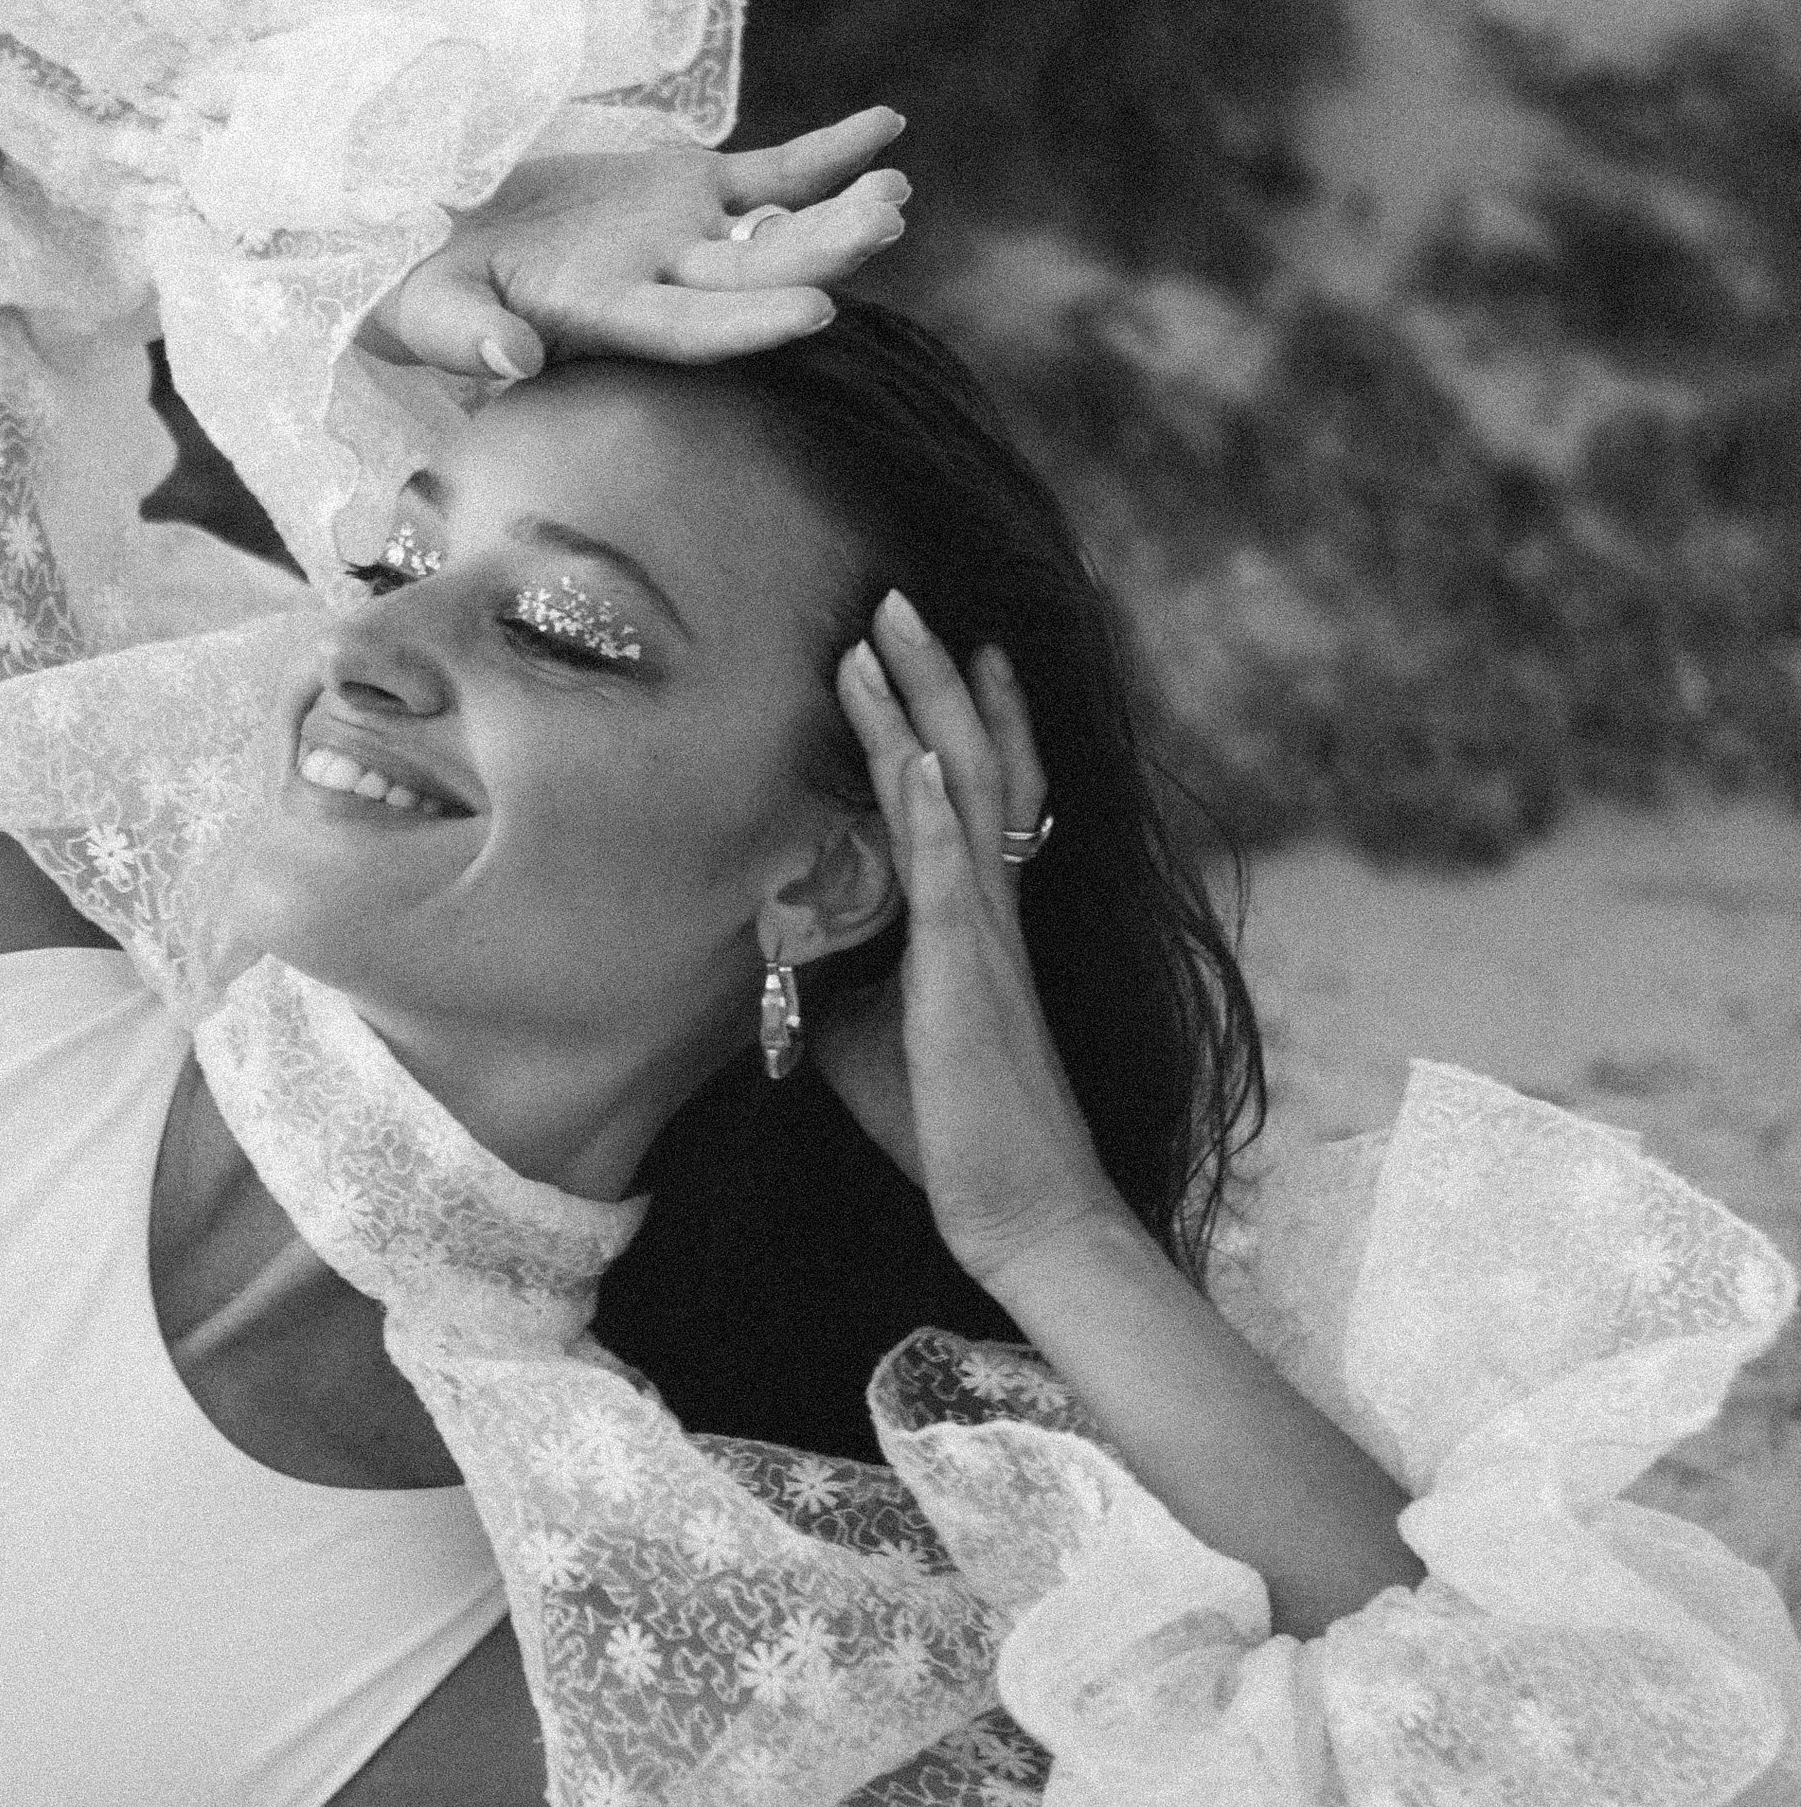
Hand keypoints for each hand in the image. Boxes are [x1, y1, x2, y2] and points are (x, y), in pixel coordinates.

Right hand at [365, 107, 908, 381]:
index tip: (816, 311)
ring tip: (896, 190)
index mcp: (602, 319)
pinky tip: (888, 129)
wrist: (428, 240)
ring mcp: (683, 236)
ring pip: (776, 229)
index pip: (688, 329)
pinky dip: (828, 153)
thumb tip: (510, 358)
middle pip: (753, 277)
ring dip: (837, 212)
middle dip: (820, 254)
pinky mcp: (690, 189)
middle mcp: (658, 284)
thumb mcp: (423, 308)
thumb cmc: (416, 289)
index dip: (748, 322)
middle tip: (884, 224)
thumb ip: (464, 334)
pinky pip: (774, 173)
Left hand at [822, 592, 1125, 1288]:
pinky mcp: (969, 976)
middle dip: (934, 675)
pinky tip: (924, 754)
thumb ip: (840, 978)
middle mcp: (990, 907)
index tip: (935, 645)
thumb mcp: (867, 1035)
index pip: (976, 788)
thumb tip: (790, 952)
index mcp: (975, 916)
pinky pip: (956, 876)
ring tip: (891, 635)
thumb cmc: (947, 1127)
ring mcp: (984, 935)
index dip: (962, 713)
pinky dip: (939, 810)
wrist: (1016, 1208)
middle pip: (974, 759)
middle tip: (899, 598)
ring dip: (925, 709)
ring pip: (963, 792)